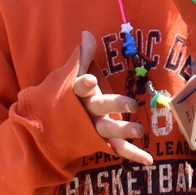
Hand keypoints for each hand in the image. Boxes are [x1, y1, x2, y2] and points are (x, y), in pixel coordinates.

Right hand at [72, 31, 153, 164]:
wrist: (46, 129)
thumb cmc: (62, 96)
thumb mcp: (69, 75)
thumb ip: (82, 57)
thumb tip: (87, 33)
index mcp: (77, 94)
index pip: (79, 87)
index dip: (84, 84)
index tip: (90, 80)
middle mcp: (85, 112)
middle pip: (99, 108)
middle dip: (115, 106)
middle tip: (131, 105)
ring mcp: (92, 129)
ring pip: (108, 130)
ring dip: (124, 131)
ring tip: (141, 131)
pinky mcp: (99, 142)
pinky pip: (117, 149)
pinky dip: (133, 155)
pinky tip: (149, 161)